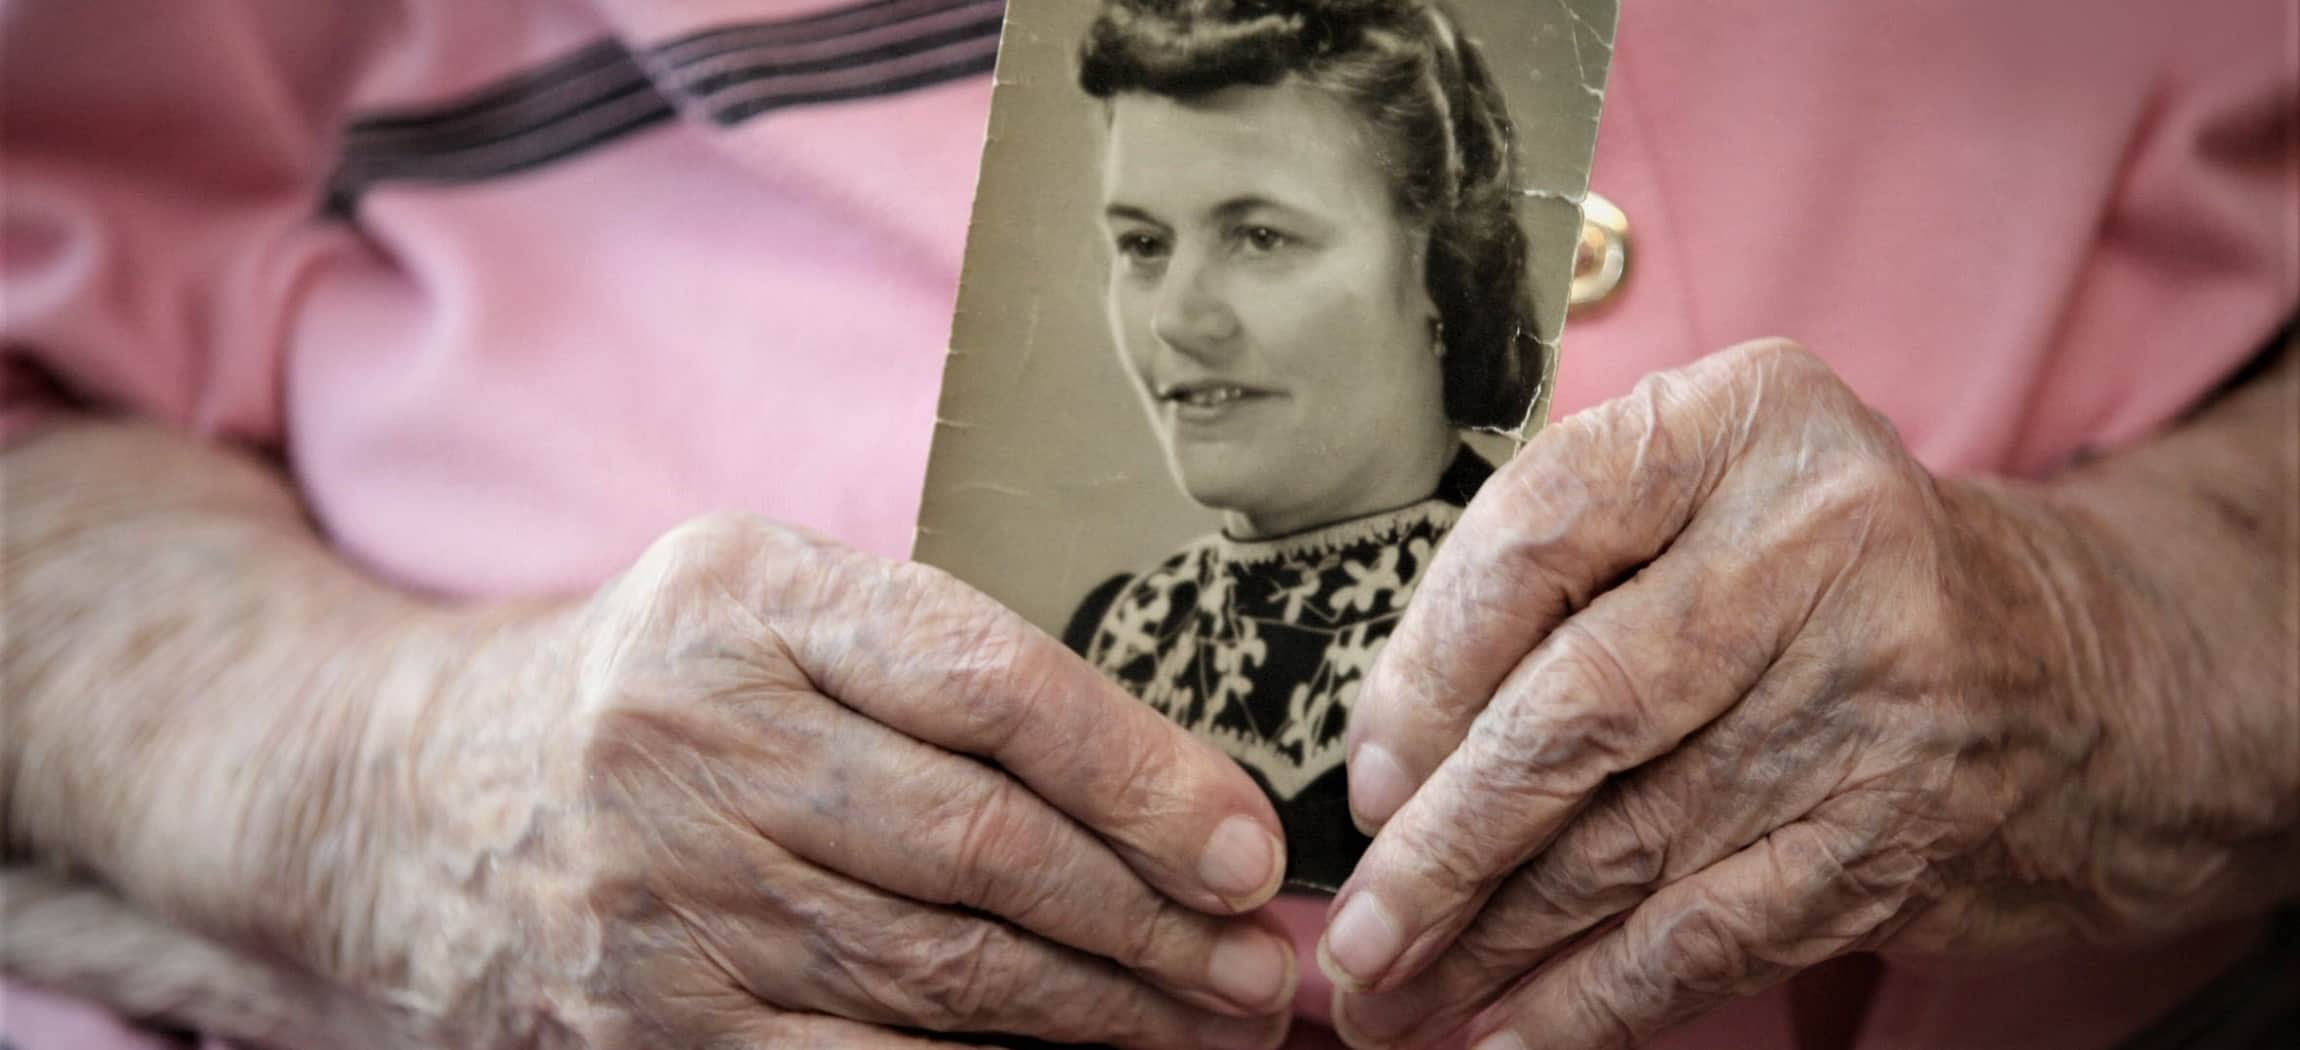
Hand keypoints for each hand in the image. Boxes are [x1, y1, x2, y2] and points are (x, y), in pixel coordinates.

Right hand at [368, 514, 1296, 1047]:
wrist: (433, 801)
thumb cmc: (671, 686)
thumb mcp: (775, 604)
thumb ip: (940, 662)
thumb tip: (1171, 793)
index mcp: (744, 598)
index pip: (985, 682)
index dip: (1139, 773)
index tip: (1245, 846)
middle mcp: (693, 740)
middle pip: (978, 846)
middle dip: (1151, 920)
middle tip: (1261, 966)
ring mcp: (667, 895)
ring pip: (938, 973)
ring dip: (1106, 1014)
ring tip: (1216, 1025)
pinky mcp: (660, 1024)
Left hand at [1317, 341, 2297, 1047]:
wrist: (2068, 670)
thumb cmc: (1821, 577)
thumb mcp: (1712, 496)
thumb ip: (1562, 571)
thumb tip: (1387, 754)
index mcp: (1746, 420)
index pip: (1537, 535)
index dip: (1425, 672)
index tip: (1364, 778)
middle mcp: (1821, 539)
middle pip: (1577, 710)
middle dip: (1442, 843)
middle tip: (1354, 931)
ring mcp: (1875, 691)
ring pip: (1628, 841)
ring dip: (1489, 940)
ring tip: (1389, 996)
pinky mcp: (1898, 828)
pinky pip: (1708, 935)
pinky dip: (1593, 1004)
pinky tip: (1508, 1037)